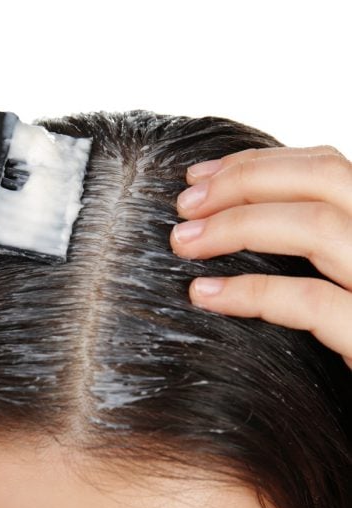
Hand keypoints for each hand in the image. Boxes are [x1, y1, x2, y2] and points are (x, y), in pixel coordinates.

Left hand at [170, 145, 351, 370]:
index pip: (327, 167)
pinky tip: (203, 295)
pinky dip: (252, 292)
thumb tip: (228, 213)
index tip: (197, 175)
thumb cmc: (347, 333)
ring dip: (236, 226)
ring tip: (182, 242)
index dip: (257, 163)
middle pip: (324, 179)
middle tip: (183, 204)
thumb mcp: (339, 276)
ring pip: (317, 227)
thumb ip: (312, 245)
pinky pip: (311, 302)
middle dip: (243, 182)